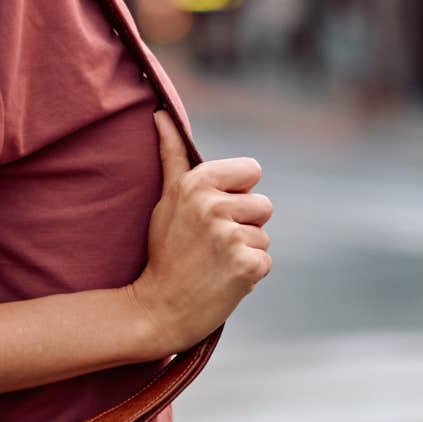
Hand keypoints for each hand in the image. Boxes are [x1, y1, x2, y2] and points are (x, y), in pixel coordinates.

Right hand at [127, 110, 272, 355]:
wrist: (157, 308)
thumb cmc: (164, 251)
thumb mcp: (166, 198)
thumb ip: (173, 155)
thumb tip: (161, 113)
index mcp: (197, 183)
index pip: (252, 170)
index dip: (238, 193)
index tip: (215, 212)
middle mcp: (214, 204)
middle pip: (263, 205)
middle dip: (244, 225)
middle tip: (211, 244)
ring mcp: (231, 235)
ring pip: (263, 236)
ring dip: (246, 251)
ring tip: (215, 262)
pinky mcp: (247, 265)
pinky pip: (265, 262)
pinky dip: (249, 275)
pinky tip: (222, 279)